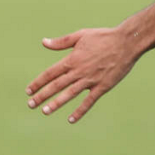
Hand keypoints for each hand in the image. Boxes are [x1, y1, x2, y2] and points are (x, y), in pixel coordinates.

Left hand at [25, 26, 140, 123]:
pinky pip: (89, 101)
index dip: (38, 82)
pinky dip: (80, 111)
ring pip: (70, 94)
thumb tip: (43, 42)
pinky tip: (71, 119)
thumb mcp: (80, 35)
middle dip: (42, 96)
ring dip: (56, 104)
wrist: (126, 43)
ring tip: (45, 112)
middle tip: (30, 104)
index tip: (28, 91)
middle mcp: (79, 71)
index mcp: (72, 59)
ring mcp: (91, 80)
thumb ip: (61, 42)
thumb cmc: (103, 37)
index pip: (50, 73)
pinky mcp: (102, 87)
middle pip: (56, 85)